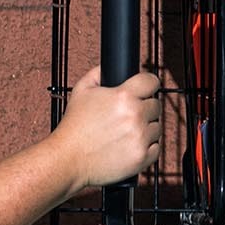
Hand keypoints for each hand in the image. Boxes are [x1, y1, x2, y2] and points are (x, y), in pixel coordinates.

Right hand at [49, 67, 163, 192]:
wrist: (68, 158)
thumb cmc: (74, 126)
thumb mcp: (81, 90)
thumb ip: (97, 74)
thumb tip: (108, 67)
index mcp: (123, 96)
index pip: (151, 82)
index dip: (149, 84)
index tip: (147, 89)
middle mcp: (135, 116)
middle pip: (156, 105)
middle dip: (145, 107)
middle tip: (129, 114)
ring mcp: (140, 138)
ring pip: (156, 127)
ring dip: (146, 128)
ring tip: (127, 131)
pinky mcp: (141, 158)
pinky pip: (156, 148)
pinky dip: (147, 147)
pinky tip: (131, 144)